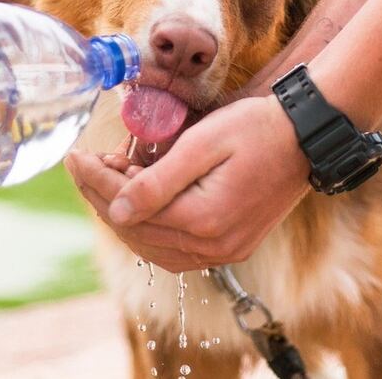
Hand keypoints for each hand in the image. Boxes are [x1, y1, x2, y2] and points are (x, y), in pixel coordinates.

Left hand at [66, 95, 309, 271]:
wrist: (306, 137)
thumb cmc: (257, 128)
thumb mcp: (203, 143)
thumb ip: (157, 181)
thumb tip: (115, 210)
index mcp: (204, 220)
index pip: (129, 209)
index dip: (96, 182)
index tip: (75, 156)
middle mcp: (213, 247)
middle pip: (137, 231)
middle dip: (103, 197)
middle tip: (87, 164)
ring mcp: (225, 252)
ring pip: (153, 246)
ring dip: (124, 215)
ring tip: (110, 178)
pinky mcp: (232, 247)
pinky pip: (176, 250)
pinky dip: (150, 229)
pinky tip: (139, 204)